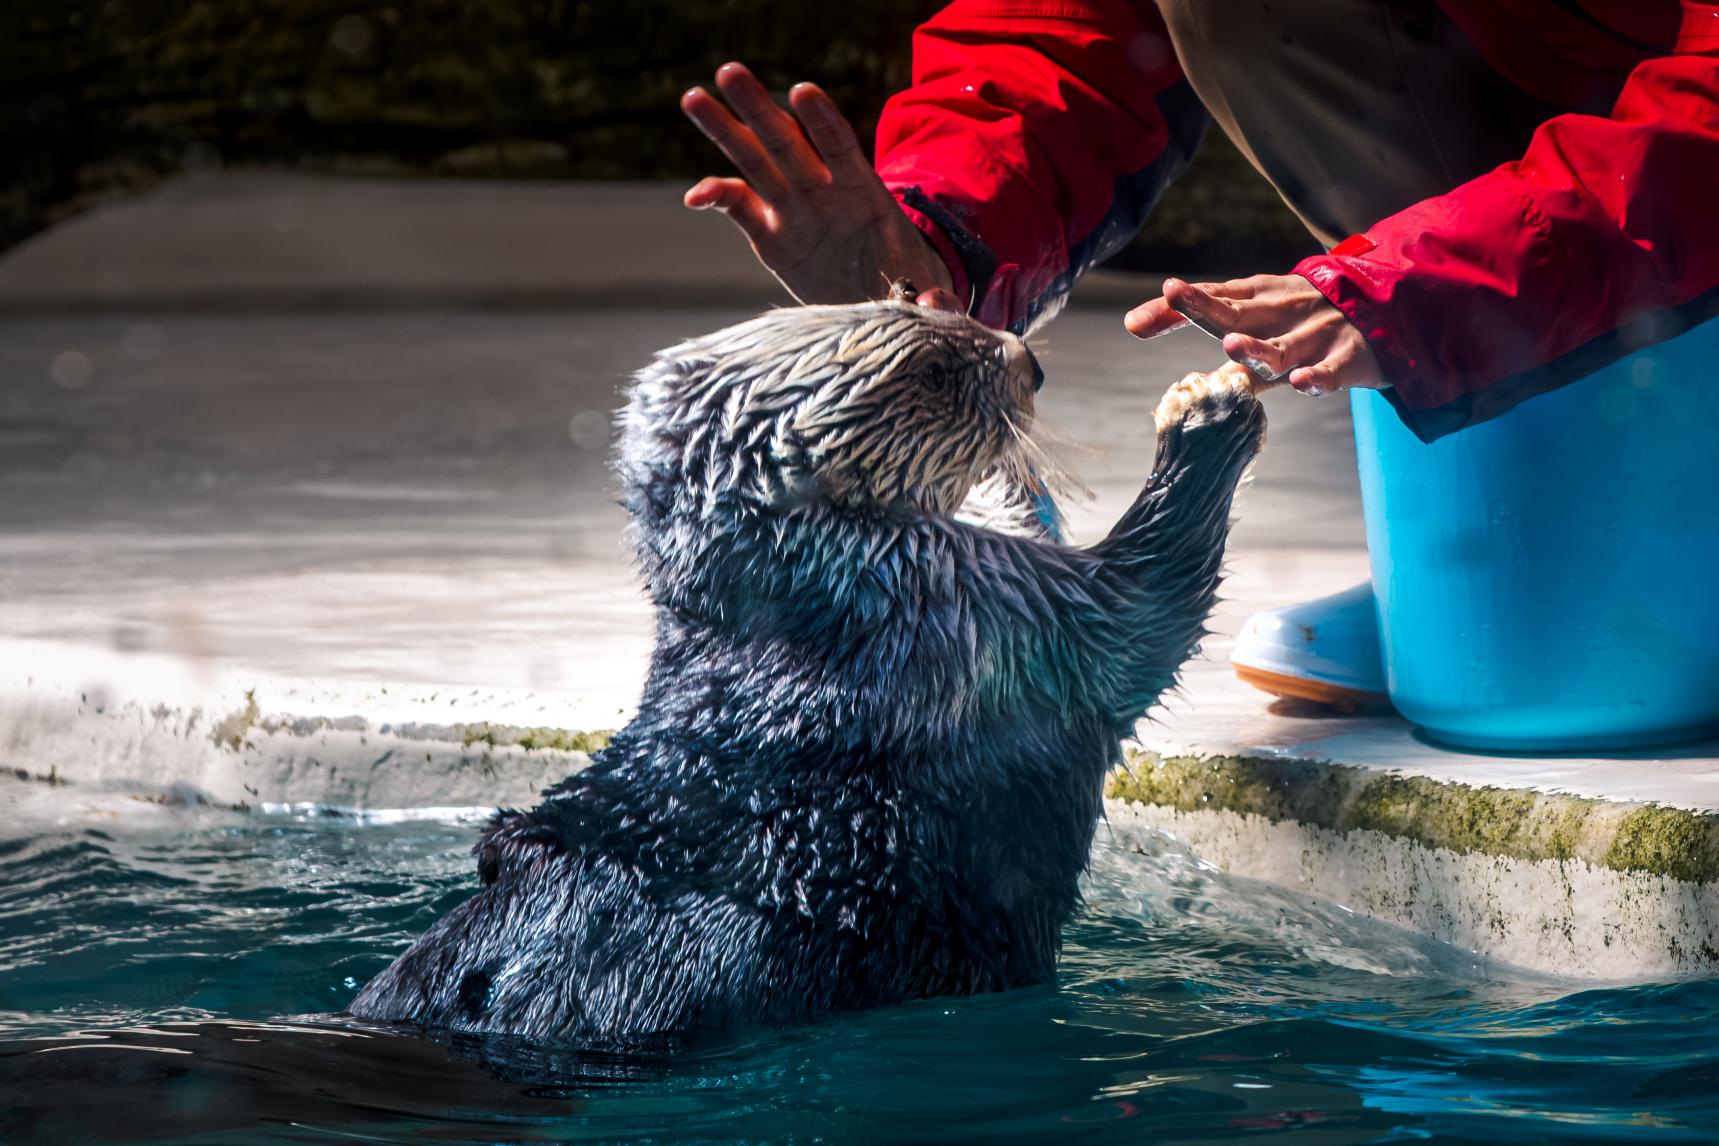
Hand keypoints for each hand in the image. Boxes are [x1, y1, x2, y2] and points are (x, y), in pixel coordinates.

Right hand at [681, 62, 960, 310]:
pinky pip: (740, 209)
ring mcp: (794, 210)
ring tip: (692, 97)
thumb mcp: (924, 292)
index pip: (840, 146)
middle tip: (729, 71)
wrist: (883, 299)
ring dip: (724, 130)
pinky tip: (693, 197)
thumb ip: (929, 300)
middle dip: (758, 108)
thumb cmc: (907, 285)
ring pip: (755, 163)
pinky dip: (716, 197)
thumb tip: (933, 309)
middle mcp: (823, 191)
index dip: (823, 121)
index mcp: (863, 192)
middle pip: (787, 142)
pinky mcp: (771, 236)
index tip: (802, 91)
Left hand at [1123, 274, 1383, 394]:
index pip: (1216, 295)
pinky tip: (1301, 382)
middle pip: (1240, 312)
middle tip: (1175, 295)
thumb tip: (1130, 322)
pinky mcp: (1349, 360)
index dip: (1184, 300)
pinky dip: (1317, 378)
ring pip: (1282, 348)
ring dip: (1258, 347)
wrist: (1389, 309)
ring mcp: (1317, 335)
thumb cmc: (1301, 313)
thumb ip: (1194, 315)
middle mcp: (1283, 313)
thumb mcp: (1253, 307)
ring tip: (1231, 347)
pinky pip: (1331, 371)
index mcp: (1259, 297)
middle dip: (1206, 306)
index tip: (1154, 300)